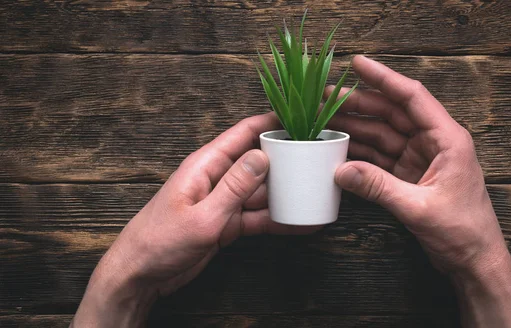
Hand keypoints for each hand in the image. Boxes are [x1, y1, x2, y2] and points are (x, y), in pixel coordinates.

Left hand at [72, 113, 318, 326]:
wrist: (140, 275)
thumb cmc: (159, 241)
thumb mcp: (203, 216)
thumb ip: (234, 187)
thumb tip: (262, 156)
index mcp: (206, 165)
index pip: (243, 133)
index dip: (272, 122)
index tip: (301, 118)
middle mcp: (216, 178)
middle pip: (258, 161)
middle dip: (287, 159)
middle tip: (319, 159)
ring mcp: (223, 201)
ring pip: (262, 191)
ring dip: (286, 193)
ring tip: (317, 192)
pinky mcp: (226, 223)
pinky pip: (257, 217)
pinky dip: (277, 220)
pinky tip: (300, 222)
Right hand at [327, 56, 510, 326]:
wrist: (475, 260)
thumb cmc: (463, 232)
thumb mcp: (419, 208)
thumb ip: (379, 187)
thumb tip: (341, 170)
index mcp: (447, 139)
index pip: (412, 97)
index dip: (384, 78)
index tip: (357, 64)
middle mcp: (433, 143)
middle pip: (391, 113)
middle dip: (359, 104)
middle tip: (326, 96)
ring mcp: (420, 159)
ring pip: (383, 134)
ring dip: (356, 128)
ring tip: (325, 120)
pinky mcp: (410, 176)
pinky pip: (381, 157)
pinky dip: (360, 154)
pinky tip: (339, 149)